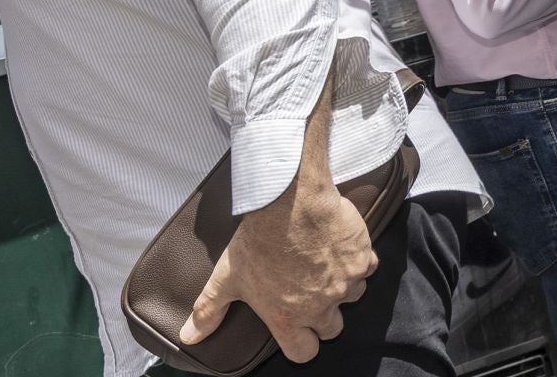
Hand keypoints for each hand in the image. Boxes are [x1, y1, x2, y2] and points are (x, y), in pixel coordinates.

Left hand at [179, 171, 377, 360]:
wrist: (291, 203)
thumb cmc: (258, 241)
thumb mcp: (227, 278)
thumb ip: (209, 311)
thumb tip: (188, 337)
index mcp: (287, 318)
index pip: (304, 353)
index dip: (301, 343)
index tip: (298, 330)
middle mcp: (320, 307)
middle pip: (333, 329)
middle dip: (325, 315)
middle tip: (313, 292)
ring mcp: (345, 284)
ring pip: (353, 296)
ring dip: (343, 285)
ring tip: (327, 266)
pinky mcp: (362, 259)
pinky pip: (368, 268)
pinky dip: (359, 259)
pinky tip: (343, 247)